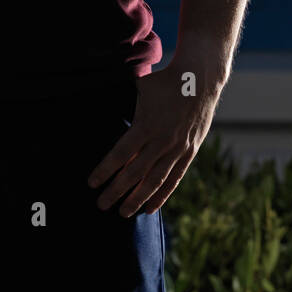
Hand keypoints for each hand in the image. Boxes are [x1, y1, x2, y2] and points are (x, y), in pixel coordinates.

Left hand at [87, 63, 222, 216]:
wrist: (200, 79)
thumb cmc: (163, 81)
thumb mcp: (138, 89)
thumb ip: (122, 105)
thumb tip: (97, 109)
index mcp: (146, 125)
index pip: (120, 155)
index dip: (105, 171)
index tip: (91, 184)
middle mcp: (162, 141)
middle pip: (134, 173)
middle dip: (116, 191)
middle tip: (100, 205)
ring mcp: (178, 148)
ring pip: (154, 181)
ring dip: (137, 199)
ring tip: (122, 213)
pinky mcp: (190, 152)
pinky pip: (174, 179)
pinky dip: (161, 195)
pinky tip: (149, 209)